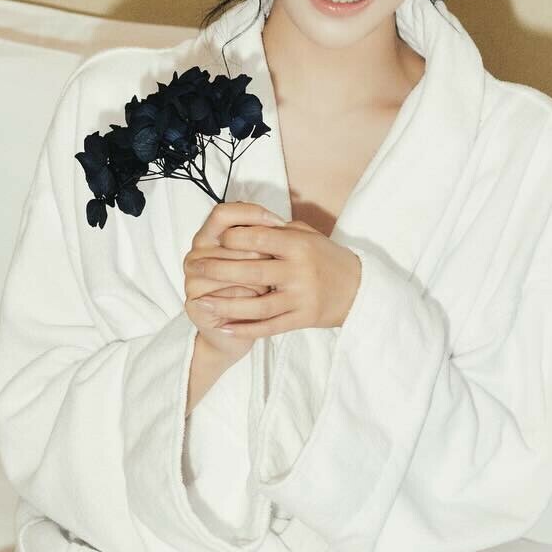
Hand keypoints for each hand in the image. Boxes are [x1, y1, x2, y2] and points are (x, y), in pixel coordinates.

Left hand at [186, 212, 362, 343]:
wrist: (359, 289)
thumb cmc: (326, 257)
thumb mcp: (308, 235)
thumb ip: (277, 230)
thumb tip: (241, 222)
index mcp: (299, 245)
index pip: (259, 237)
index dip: (233, 237)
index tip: (214, 239)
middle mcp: (299, 271)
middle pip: (252, 271)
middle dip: (219, 270)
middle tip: (193, 266)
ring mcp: (301, 298)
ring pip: (257, 305)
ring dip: (226, 305)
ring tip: (200, 302)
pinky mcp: (302, 319)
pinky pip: (269, 326)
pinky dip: (244, 329)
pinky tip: (223, 327)